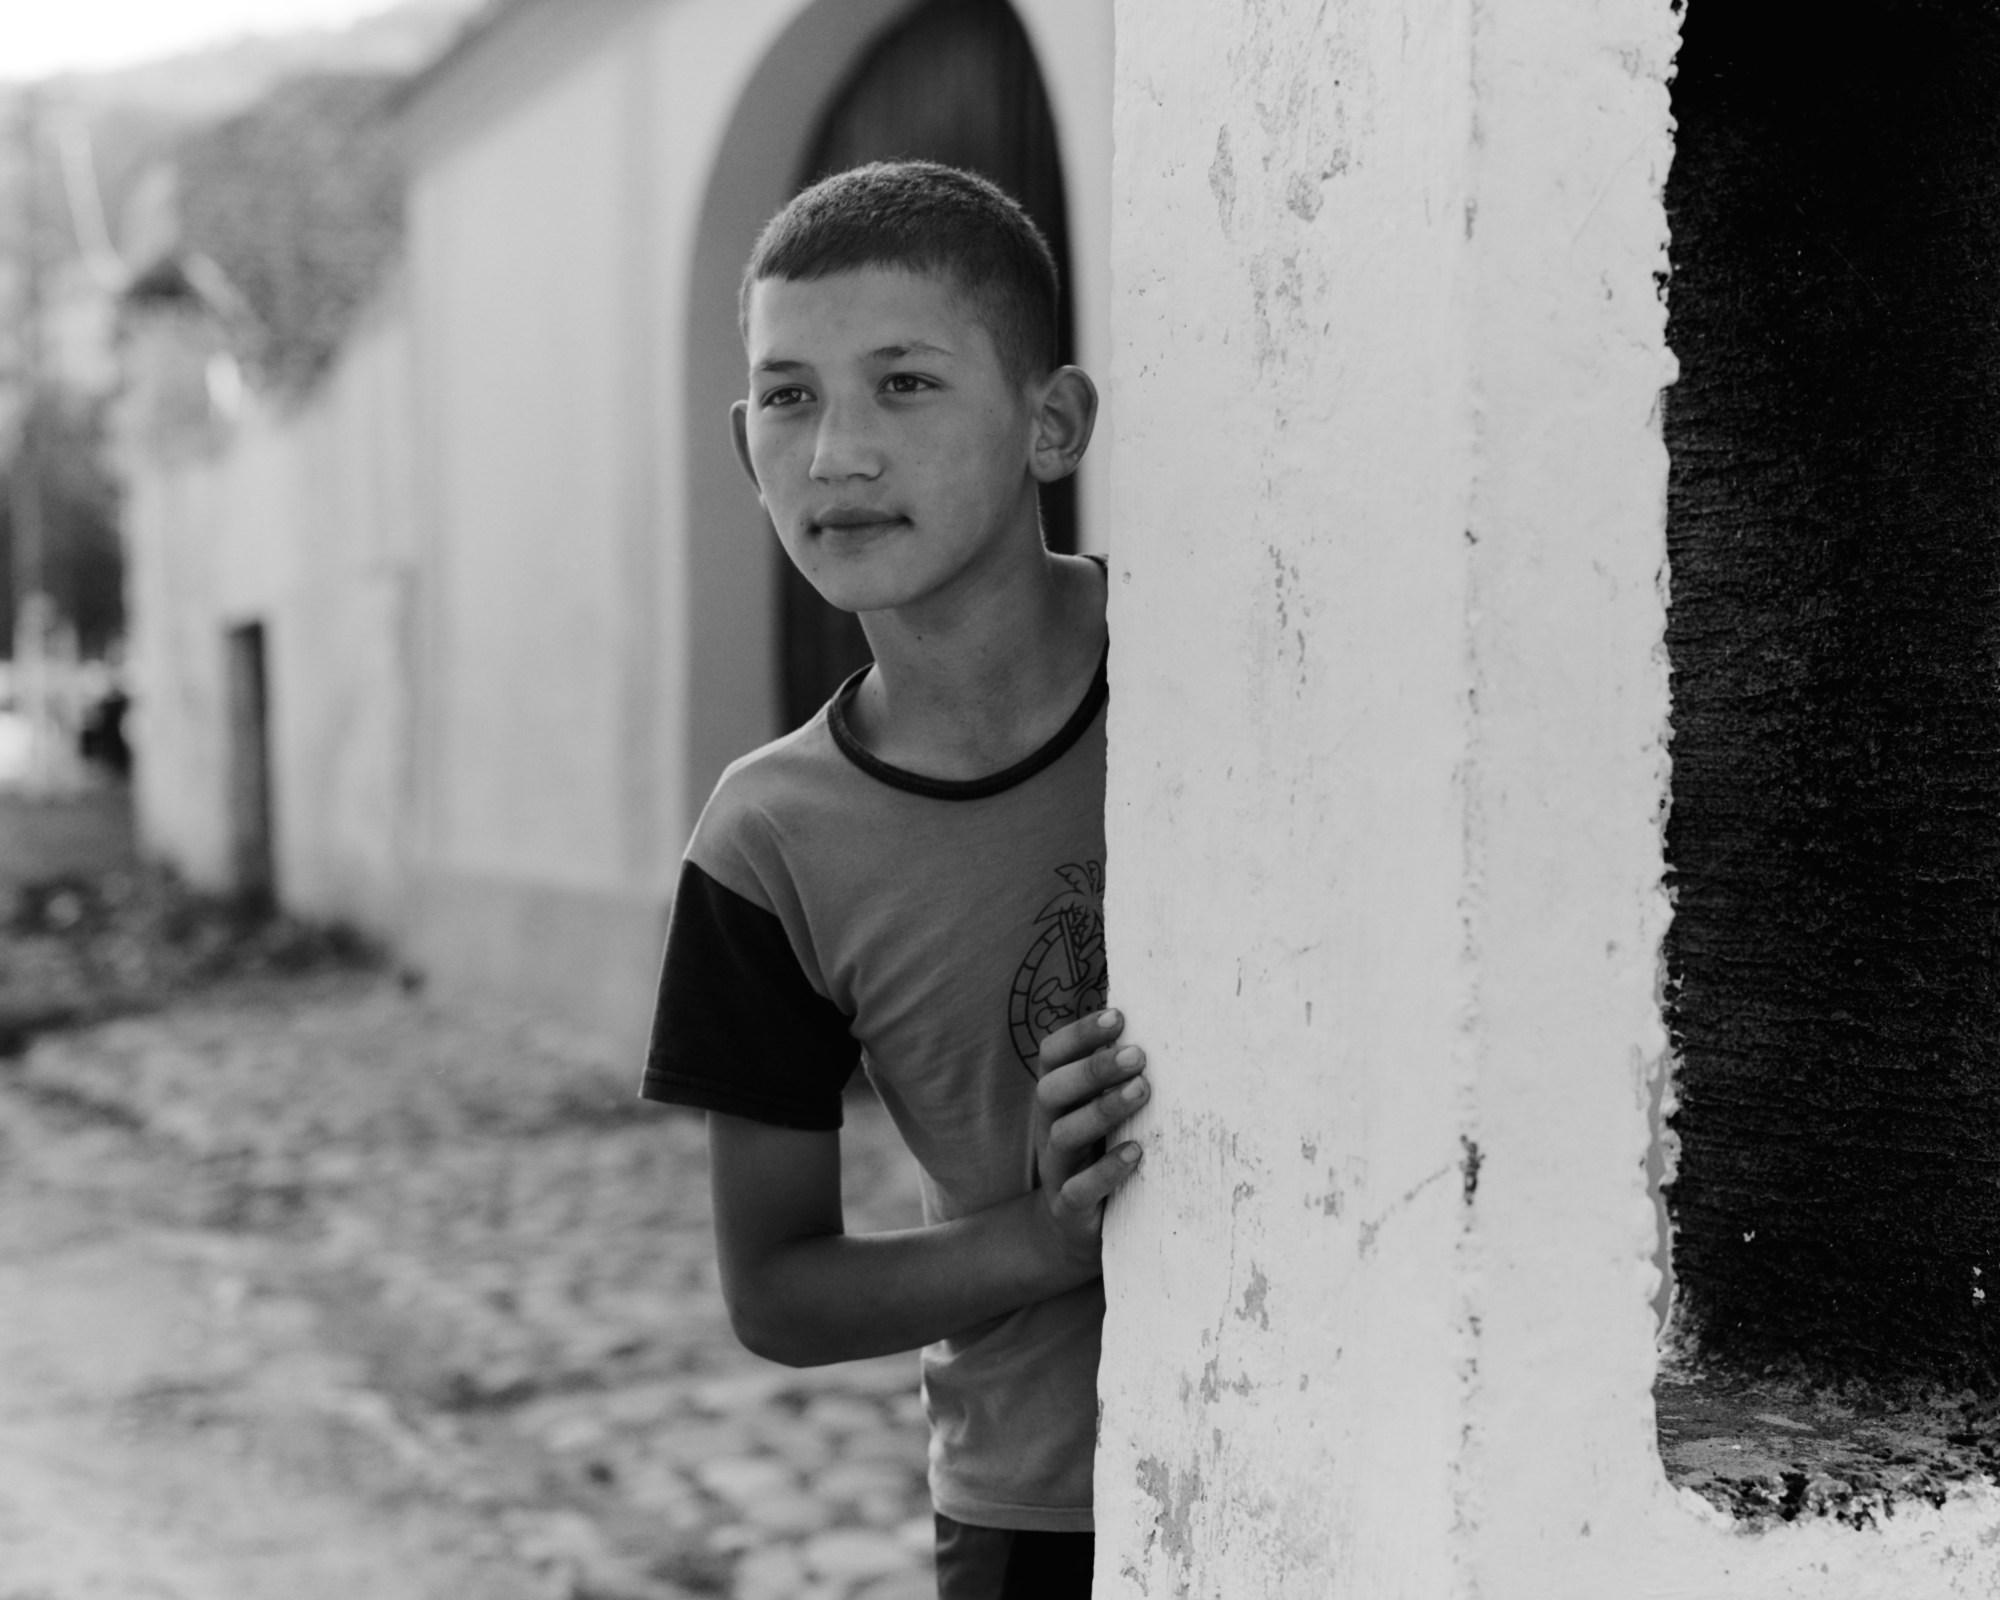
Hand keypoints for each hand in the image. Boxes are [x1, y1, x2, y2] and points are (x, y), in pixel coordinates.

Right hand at [1031, 1007, 1147, 1270]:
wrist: (1069, 1232)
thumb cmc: (1097, 1155)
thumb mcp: (1099, 1113)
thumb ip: (1116, 1078)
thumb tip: (1161, 1026)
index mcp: (1056, 1100)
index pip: (1052, 1057)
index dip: (1079, 1034)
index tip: (1118, 1016)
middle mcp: (1049, 1129)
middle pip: (1052, 1090)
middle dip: (1093, 1069)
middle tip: (1138, 1054)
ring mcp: (1056, 1170)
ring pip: (1064, 1135)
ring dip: (1102, 1109)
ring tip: (1142, 1091)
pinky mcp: (1070, 1209)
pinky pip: (1079, 1190)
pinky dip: (1106, 1171)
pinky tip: (1136, 1153)